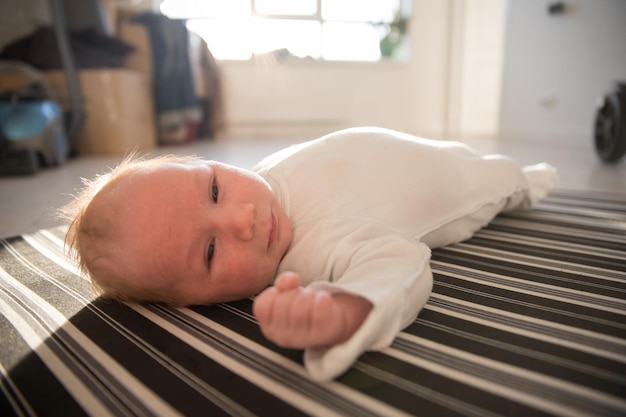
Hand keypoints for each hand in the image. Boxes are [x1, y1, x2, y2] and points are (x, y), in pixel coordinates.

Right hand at [253, 272, 372, 348]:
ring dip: (309, 295)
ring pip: (300, 306)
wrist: (332, 322)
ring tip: (314, 299)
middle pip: (283, 303)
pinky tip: (323, 301)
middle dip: (295, 292)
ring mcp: (301, 339)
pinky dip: (322, 298)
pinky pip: (319, 308)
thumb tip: (290, 280)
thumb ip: (282, 283)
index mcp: (269, 327)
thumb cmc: (306, 308)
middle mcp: (282, 337)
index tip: (286, 293)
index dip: (276, 292)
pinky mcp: (321, 335)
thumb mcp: (288, 295)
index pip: (263, 305)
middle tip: (303, 296)